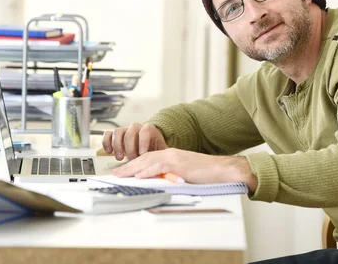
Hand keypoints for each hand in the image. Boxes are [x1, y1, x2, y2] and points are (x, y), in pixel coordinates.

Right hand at [102, 123, 167, 160]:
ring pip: (118, 131)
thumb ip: (162, 155)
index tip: (142, 153)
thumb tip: (165, 164)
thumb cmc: (154, 148)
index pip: (145, 130)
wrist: (148, 144)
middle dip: (130, 147)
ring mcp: (125, 130)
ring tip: (119, 158)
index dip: (143, 141)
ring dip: (117, 145)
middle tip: (131, 159)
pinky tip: (109, 151)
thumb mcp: (161, 150)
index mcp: (149, 129)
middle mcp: (136, 127)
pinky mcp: (116, 135)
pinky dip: (106, 142)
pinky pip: (108, 134)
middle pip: (130, 132)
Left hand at [112, 148, 257, 191]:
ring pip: (148, 161)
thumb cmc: (207, 174)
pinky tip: (138, 176)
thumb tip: (159, 184)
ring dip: (132, 168)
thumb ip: (171, 175)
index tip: (124, 171)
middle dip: (128, 166)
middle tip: (116, 173)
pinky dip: (147, 171)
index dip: (135, 164)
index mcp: (172, 155)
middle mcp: (171, 153)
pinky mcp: (179, 164)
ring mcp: (175, 157)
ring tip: (120, 175)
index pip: (148, 158)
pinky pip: (159, 166)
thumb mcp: (185, 174)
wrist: (222, 170)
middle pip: (144, 158)